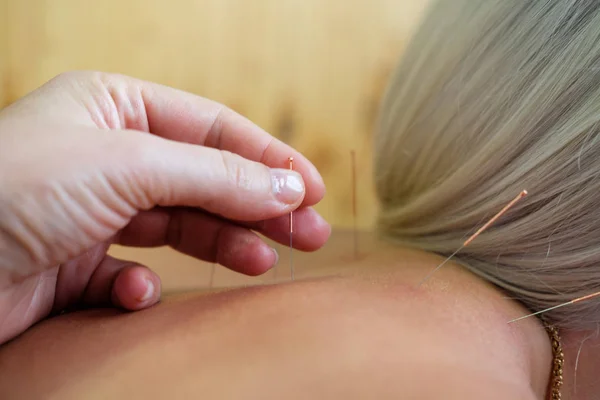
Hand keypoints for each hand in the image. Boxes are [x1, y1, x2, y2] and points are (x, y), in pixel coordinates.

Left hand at [0, 71, 329, 343]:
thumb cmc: (14, 189)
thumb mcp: (129, 165)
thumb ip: (215, 176)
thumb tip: (288, 187)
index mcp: (115, 108)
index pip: (213, 129)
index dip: (268, 159)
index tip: (313, 190)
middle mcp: (106, 154)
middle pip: (205, 178)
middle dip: (258, 206)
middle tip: (310, 234)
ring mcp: (92, 209)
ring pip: (179, 225)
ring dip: (222, 244)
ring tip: (263, 263)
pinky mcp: (75, 263)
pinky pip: (129, 273)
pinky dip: (143, 286)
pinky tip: (140, 294)